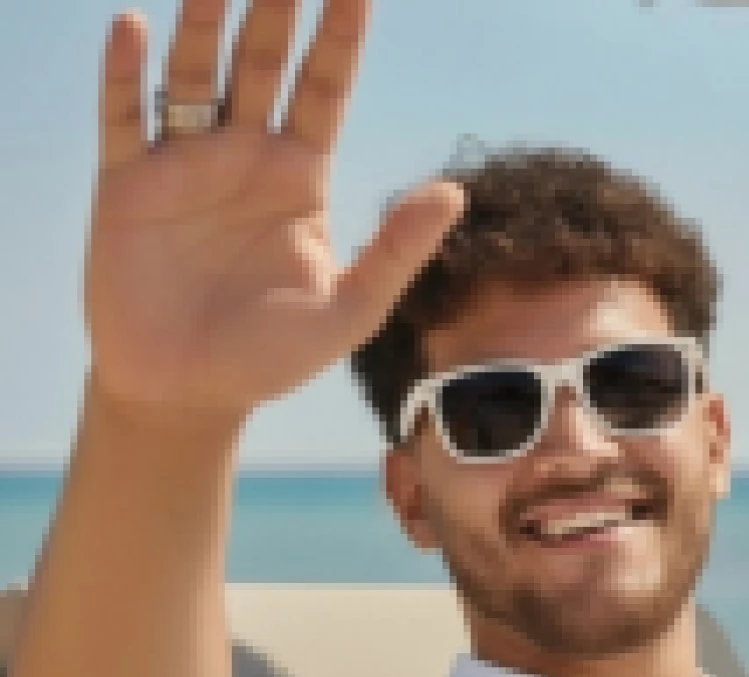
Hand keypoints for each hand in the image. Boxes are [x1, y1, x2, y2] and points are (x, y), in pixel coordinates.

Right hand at [85, 0, 463, 422]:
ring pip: (193, 74)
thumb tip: (454, 194)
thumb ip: (397, 253)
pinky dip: (126, 74)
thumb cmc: (271, 360)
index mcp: (300, 178)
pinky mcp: (127, 186)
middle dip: (276, 7)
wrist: (188, 395)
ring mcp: (183, 164)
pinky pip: (123, 117)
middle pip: (262, 62)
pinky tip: (136, 28)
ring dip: (202, 21)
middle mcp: (244, 156)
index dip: (340, 36)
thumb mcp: (349, 312)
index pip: (326, 89)